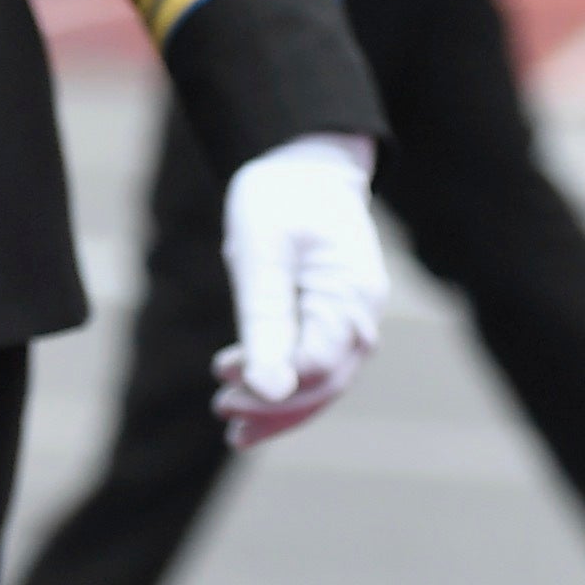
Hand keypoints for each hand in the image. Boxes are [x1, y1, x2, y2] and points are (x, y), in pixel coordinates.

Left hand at [212, 134, 389, 443]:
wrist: (307, 162)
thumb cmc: (279, 200)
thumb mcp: (260, 258)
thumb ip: (266, 325)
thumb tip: (269, 391)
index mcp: (349, 294)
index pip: (316, 369)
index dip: (271, 391)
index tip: (223, 385)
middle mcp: (362, 313)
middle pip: (325, 385)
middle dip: (273, 408)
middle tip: (221, 410)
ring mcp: (356, 315)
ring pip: (324, 381)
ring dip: (279, 406)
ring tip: (231, 421)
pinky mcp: (339, 315)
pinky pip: (320, 362)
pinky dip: (287, 384)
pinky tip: (249, 392)